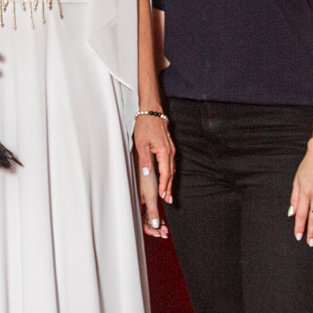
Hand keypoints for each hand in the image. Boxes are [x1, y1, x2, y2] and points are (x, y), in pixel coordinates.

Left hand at [134, 112, 174, 238]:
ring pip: (172, 169)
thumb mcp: (141, 144)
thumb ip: (145, 160)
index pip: (165, 173)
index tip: (162, 195)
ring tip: (168, 193)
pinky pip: (171, 163)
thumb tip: (147, 174)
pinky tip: (168, 177)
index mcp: (164, 152)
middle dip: (169, 187)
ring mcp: (171, 149)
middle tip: (169, 200)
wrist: (151, 112)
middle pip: (171, 173)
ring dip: (170, 181)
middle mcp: (170, 151)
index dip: (164, 185)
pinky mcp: (169, 147)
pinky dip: (170, 173)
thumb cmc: (145, 126)